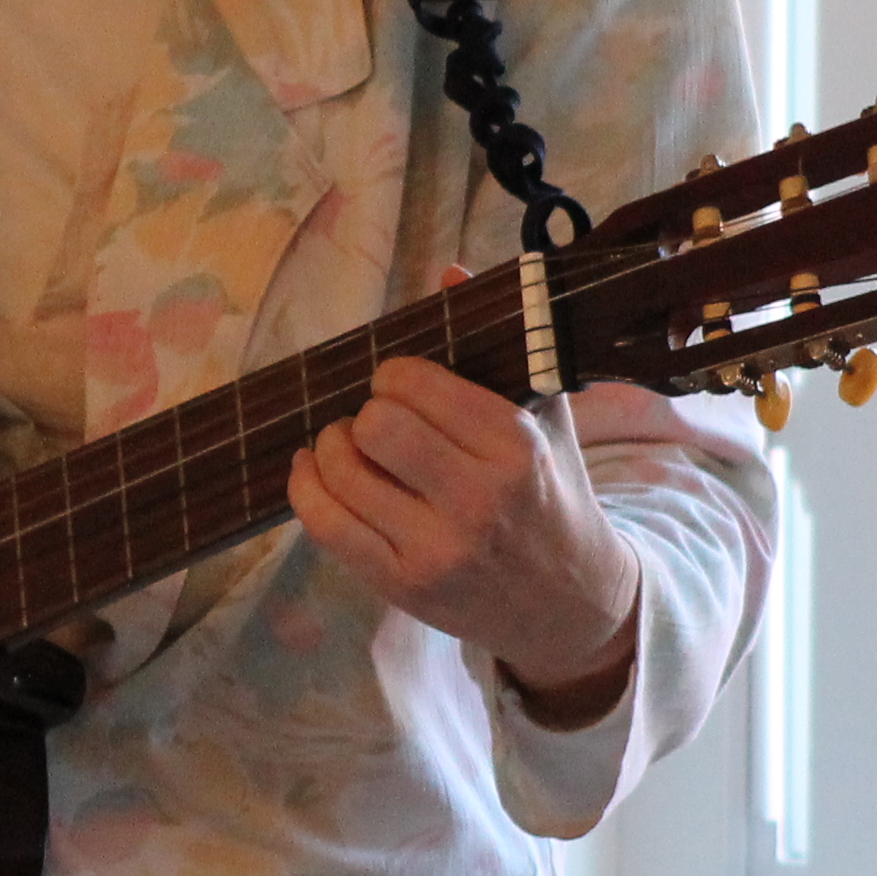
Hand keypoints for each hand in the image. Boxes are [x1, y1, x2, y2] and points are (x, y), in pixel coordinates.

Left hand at [289, 347, 643, 728]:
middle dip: (364, 412)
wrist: (570, 605)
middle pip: (373, 426)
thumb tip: (447, 270)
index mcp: (515, 446)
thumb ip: (500, 345)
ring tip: (351, 448)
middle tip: (378, 421)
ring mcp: (436, 550)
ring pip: (340, 473)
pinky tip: (317, 471)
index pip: (413, 383)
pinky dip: (305, 487)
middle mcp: (477, 499)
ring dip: (331, 448)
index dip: (393, 375)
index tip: (401, 385)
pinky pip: (324, 524)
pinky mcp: (402, 586)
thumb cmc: (552, 495)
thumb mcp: (545, 418)